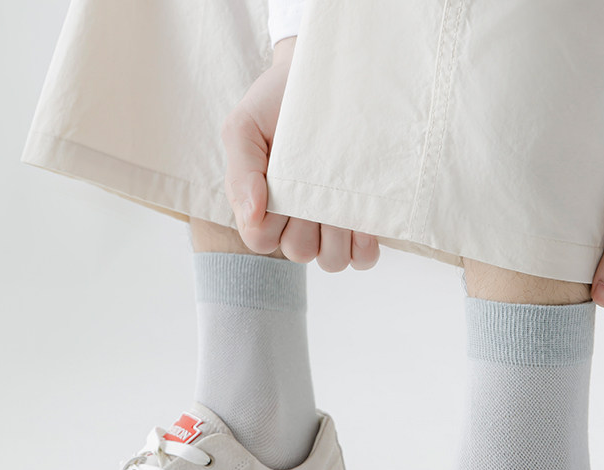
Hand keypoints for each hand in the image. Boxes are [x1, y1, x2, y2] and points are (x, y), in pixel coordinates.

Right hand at [221, 38, 379, 270]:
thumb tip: (252, 217)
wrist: (326, 74)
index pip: (261, 241)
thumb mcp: (244, 126)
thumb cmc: (279, 102)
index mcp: (264, 206)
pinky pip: (362, 259)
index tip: (280, 184)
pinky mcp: (362, 221)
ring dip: (337, 238)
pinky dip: (363, 248)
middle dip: (307, 224)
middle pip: (298, 252)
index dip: (270, 222)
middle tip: (316, 183)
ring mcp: (331, 223)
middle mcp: (296, 220)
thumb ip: (240, 172)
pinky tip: (363, 223)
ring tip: (341, 199)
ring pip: (330, 261)